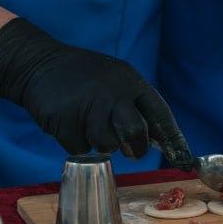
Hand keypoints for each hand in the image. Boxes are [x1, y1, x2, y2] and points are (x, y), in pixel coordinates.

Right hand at [0, 18, 197, 168]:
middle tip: (130, 149)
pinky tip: (71, 125)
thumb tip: (161, 140)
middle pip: (135, 133)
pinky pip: (80, 148)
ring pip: (107, 145)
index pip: (160, 114)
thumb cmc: (86, 77)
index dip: (173, 139)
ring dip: (102, 144)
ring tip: (92, 126)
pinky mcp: (63, 119)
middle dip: (136, 148)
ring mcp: (86, 106)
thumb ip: (136, 104)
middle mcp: (112, 93)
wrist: (39, 63)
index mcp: (130, 82)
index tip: (183, 160)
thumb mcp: (117, 80)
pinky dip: (78, 143)